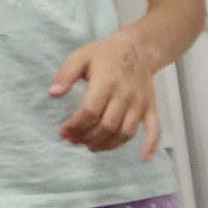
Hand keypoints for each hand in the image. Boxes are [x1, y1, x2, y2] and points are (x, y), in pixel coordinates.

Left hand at [51, 26, 162, 159]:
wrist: (139, 49)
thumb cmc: (106, 54)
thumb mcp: (80, 57)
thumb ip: (65, 75)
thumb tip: (53, 94)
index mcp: (106, 82)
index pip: (90, 112)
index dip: (75, 126)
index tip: (64, 132)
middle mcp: (124, 96)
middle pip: (107, 126)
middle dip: (88, 138)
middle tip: (75, 141)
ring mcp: (139, 104)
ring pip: (125, 132)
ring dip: (108, 145)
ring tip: (92, 147)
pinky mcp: (150, 109)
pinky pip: (154, 130)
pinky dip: (150, 146)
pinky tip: (143, 159)